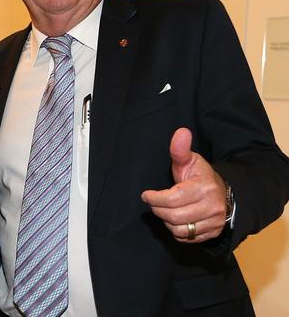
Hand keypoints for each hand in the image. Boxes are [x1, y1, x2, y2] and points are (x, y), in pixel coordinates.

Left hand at [141, 127, 227, 242]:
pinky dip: (176, 230)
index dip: (155, 198)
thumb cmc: (200, 176)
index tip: (146, 195)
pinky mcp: (213, 233)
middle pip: (175, 216)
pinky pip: (187, 238)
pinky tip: (175, 219)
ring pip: (180, 230)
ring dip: (166, 221)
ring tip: (164, 210)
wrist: (223, 193)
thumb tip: (181, 132)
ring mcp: (214, 222)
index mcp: (205, 187)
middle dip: (158, 209)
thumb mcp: (190, 160)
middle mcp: (212, 207)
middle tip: (153, 202)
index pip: (174, 198)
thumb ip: (180, 149)